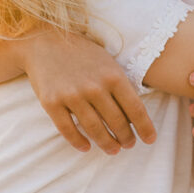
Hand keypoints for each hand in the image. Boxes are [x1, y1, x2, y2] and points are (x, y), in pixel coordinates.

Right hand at [22, 29, 155, 152]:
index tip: (149, 139)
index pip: (135, 109)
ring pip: (94, 130)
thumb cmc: (82, 54)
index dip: (145, 128)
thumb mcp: (108, 63)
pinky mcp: (51, 103)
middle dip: (126, 138)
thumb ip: (121, 86)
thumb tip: (135, 117)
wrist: (44, 42)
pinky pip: (68, 130)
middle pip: (117, 122)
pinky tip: (86, 147)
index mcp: (113, 75)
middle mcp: (94, 87)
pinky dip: (78, 142)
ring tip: (113, 150)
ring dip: (107, 143)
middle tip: (129, 145)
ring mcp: (72, 96)